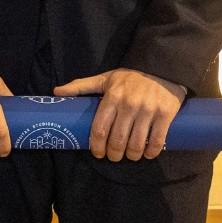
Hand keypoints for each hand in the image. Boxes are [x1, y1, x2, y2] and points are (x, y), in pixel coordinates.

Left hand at [53, 69, 184, 161]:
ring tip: (130, 155)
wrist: (161, 66)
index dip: (97, 146)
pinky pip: (157, 141)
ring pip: (137, 144)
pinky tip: (147, 154)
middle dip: (113, 154)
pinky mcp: (165, 115)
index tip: (98, 153)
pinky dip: (150, 153)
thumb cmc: (130, 77)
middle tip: (113, 156)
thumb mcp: (105, 78)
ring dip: (132, 156)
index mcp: (112, 96)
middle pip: (117, 140)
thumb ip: (81, 86)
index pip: (100, 129)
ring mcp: (148, 110)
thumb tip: (56, 92)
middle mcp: (129, 104)